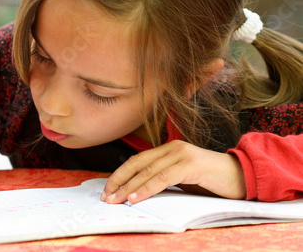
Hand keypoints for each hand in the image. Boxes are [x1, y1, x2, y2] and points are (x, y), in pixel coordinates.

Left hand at [101, 140, 245, 203]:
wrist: (242, 176)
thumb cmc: (210, 180)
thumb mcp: (182, 179)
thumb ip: (163, 179)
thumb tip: (137, 192)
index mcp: (168, 149)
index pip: (137, 160)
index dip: (120, 174)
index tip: (107, 190)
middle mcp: (172, 148)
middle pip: (137, 163)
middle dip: (119, 181)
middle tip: (106, 197)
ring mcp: (181, 154)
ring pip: (148, 171)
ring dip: (129, 187)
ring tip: (116, 200)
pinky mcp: (190, 164)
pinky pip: (163, 178)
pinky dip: (147, 188)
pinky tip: (135, 198)